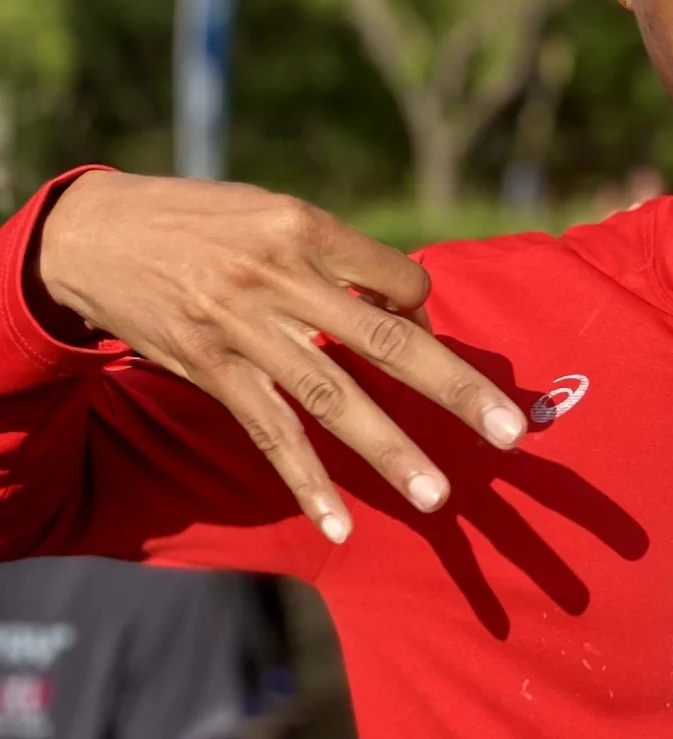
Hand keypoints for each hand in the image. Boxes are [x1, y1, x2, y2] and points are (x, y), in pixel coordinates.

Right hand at [33, 171, 525, 542]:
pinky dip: (305, 483)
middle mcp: (279, 279)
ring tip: (436, 497)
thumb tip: (407, 307)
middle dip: (454, 390)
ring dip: (388, 451)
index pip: (401, 280)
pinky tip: (337, 527)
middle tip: (510, 434)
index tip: (416, 321)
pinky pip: (269, 435)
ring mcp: (244, 332)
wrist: (96, 236)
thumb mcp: (274, 211)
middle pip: (385, 342)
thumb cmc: (205, 220)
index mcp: (306, 228)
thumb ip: (339, 257)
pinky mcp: (212, 373)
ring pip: (332, 398)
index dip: (421, 308)